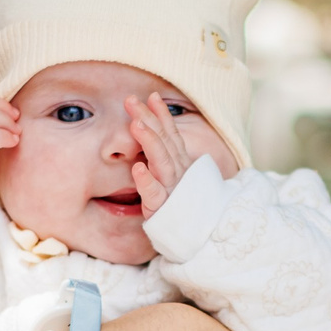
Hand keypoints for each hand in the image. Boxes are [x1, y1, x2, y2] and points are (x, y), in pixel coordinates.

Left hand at [128, 93, 193, 215]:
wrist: (198, 235)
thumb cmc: (182, 203)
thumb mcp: (175, 175)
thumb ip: (166, 154)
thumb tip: (153, 131)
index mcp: (179, 162)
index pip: (170, 133)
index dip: (161, 114)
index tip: (151, 95)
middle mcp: (177, 171)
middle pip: (163, 141)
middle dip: (149, 119)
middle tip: (132, 101)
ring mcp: (171, 187)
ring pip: (162, 161)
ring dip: (150, 141)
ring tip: (136, 124)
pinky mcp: (163, 207)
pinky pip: (155, 193)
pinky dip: (147, 180)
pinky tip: (137, 168)